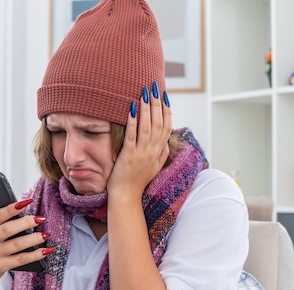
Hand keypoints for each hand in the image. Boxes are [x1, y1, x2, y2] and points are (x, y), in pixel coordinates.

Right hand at [0, 197, 50, 289]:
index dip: (11, 208)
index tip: (27, 202)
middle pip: (8, 229)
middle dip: (26, 222)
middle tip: (40, 218)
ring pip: (17, 244)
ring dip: (33, 238)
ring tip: (45, 234)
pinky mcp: (1, 267)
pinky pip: (21, 259)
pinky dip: (35, 255)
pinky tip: (46, 250)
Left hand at [107, 81, 171, 197]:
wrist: (127, 196)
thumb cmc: (139, 181)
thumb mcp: (155, 167)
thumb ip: (162, 153)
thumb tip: (166, 141)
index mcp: (159, 152)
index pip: (166, 127)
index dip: (166, 111)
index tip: (165, 97)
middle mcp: (152, 151)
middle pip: (157, 123)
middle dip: (156, 104)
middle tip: (154, 88)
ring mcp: (141, 153)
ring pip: (146, 127)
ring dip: (146, 109)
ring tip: (144, 94)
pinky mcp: (128, 156)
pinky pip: (131, 136)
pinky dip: (132, 122)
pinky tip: (131, 110)